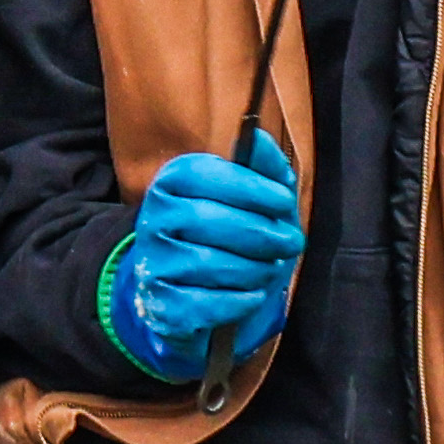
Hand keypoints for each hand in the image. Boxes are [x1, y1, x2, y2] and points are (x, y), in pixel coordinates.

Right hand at [94, 133, 303, 379]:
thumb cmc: (231, 239)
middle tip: (291, 242)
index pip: (205, 175)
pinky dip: (238, 301)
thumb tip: (259, 138)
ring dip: (253, 269)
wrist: (194, 296)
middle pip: (209, 220)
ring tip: (268, 269)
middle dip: (261, 233)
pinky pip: (204, 304)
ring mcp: (152, 263)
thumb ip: (263, 167)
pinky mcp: (159, 305)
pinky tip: (252, 296)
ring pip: (208, 264)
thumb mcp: (254, 201)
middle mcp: (154, 219)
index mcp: (173, 183)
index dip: (250, 187)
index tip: (284, 200)